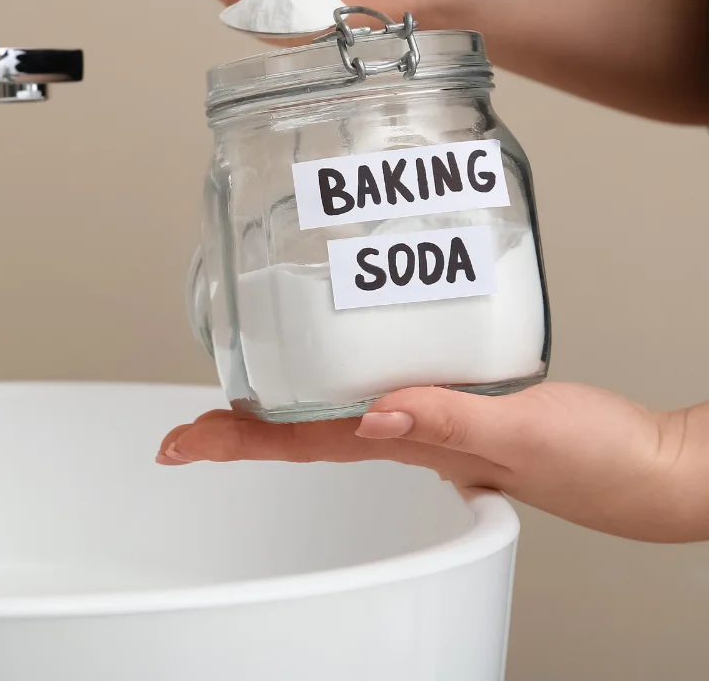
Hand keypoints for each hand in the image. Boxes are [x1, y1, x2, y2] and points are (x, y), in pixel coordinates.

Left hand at [156, 382, 708, 542]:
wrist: (654, 469)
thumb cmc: (601, 463)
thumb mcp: (521, 435)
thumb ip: (449, 420)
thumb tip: (375, 413)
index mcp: (414, 443)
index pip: (302, 440)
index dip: (235, 440)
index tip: (179, 443)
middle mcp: (410, 434)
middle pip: (302, 428)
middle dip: (239, 427)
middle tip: (186, 425)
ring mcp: (433, 421)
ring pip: (337, 409)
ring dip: (283, 402)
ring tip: (239, 390)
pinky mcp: (463, 402)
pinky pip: (389, 390)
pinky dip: (347, 378)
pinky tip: (343, 365)